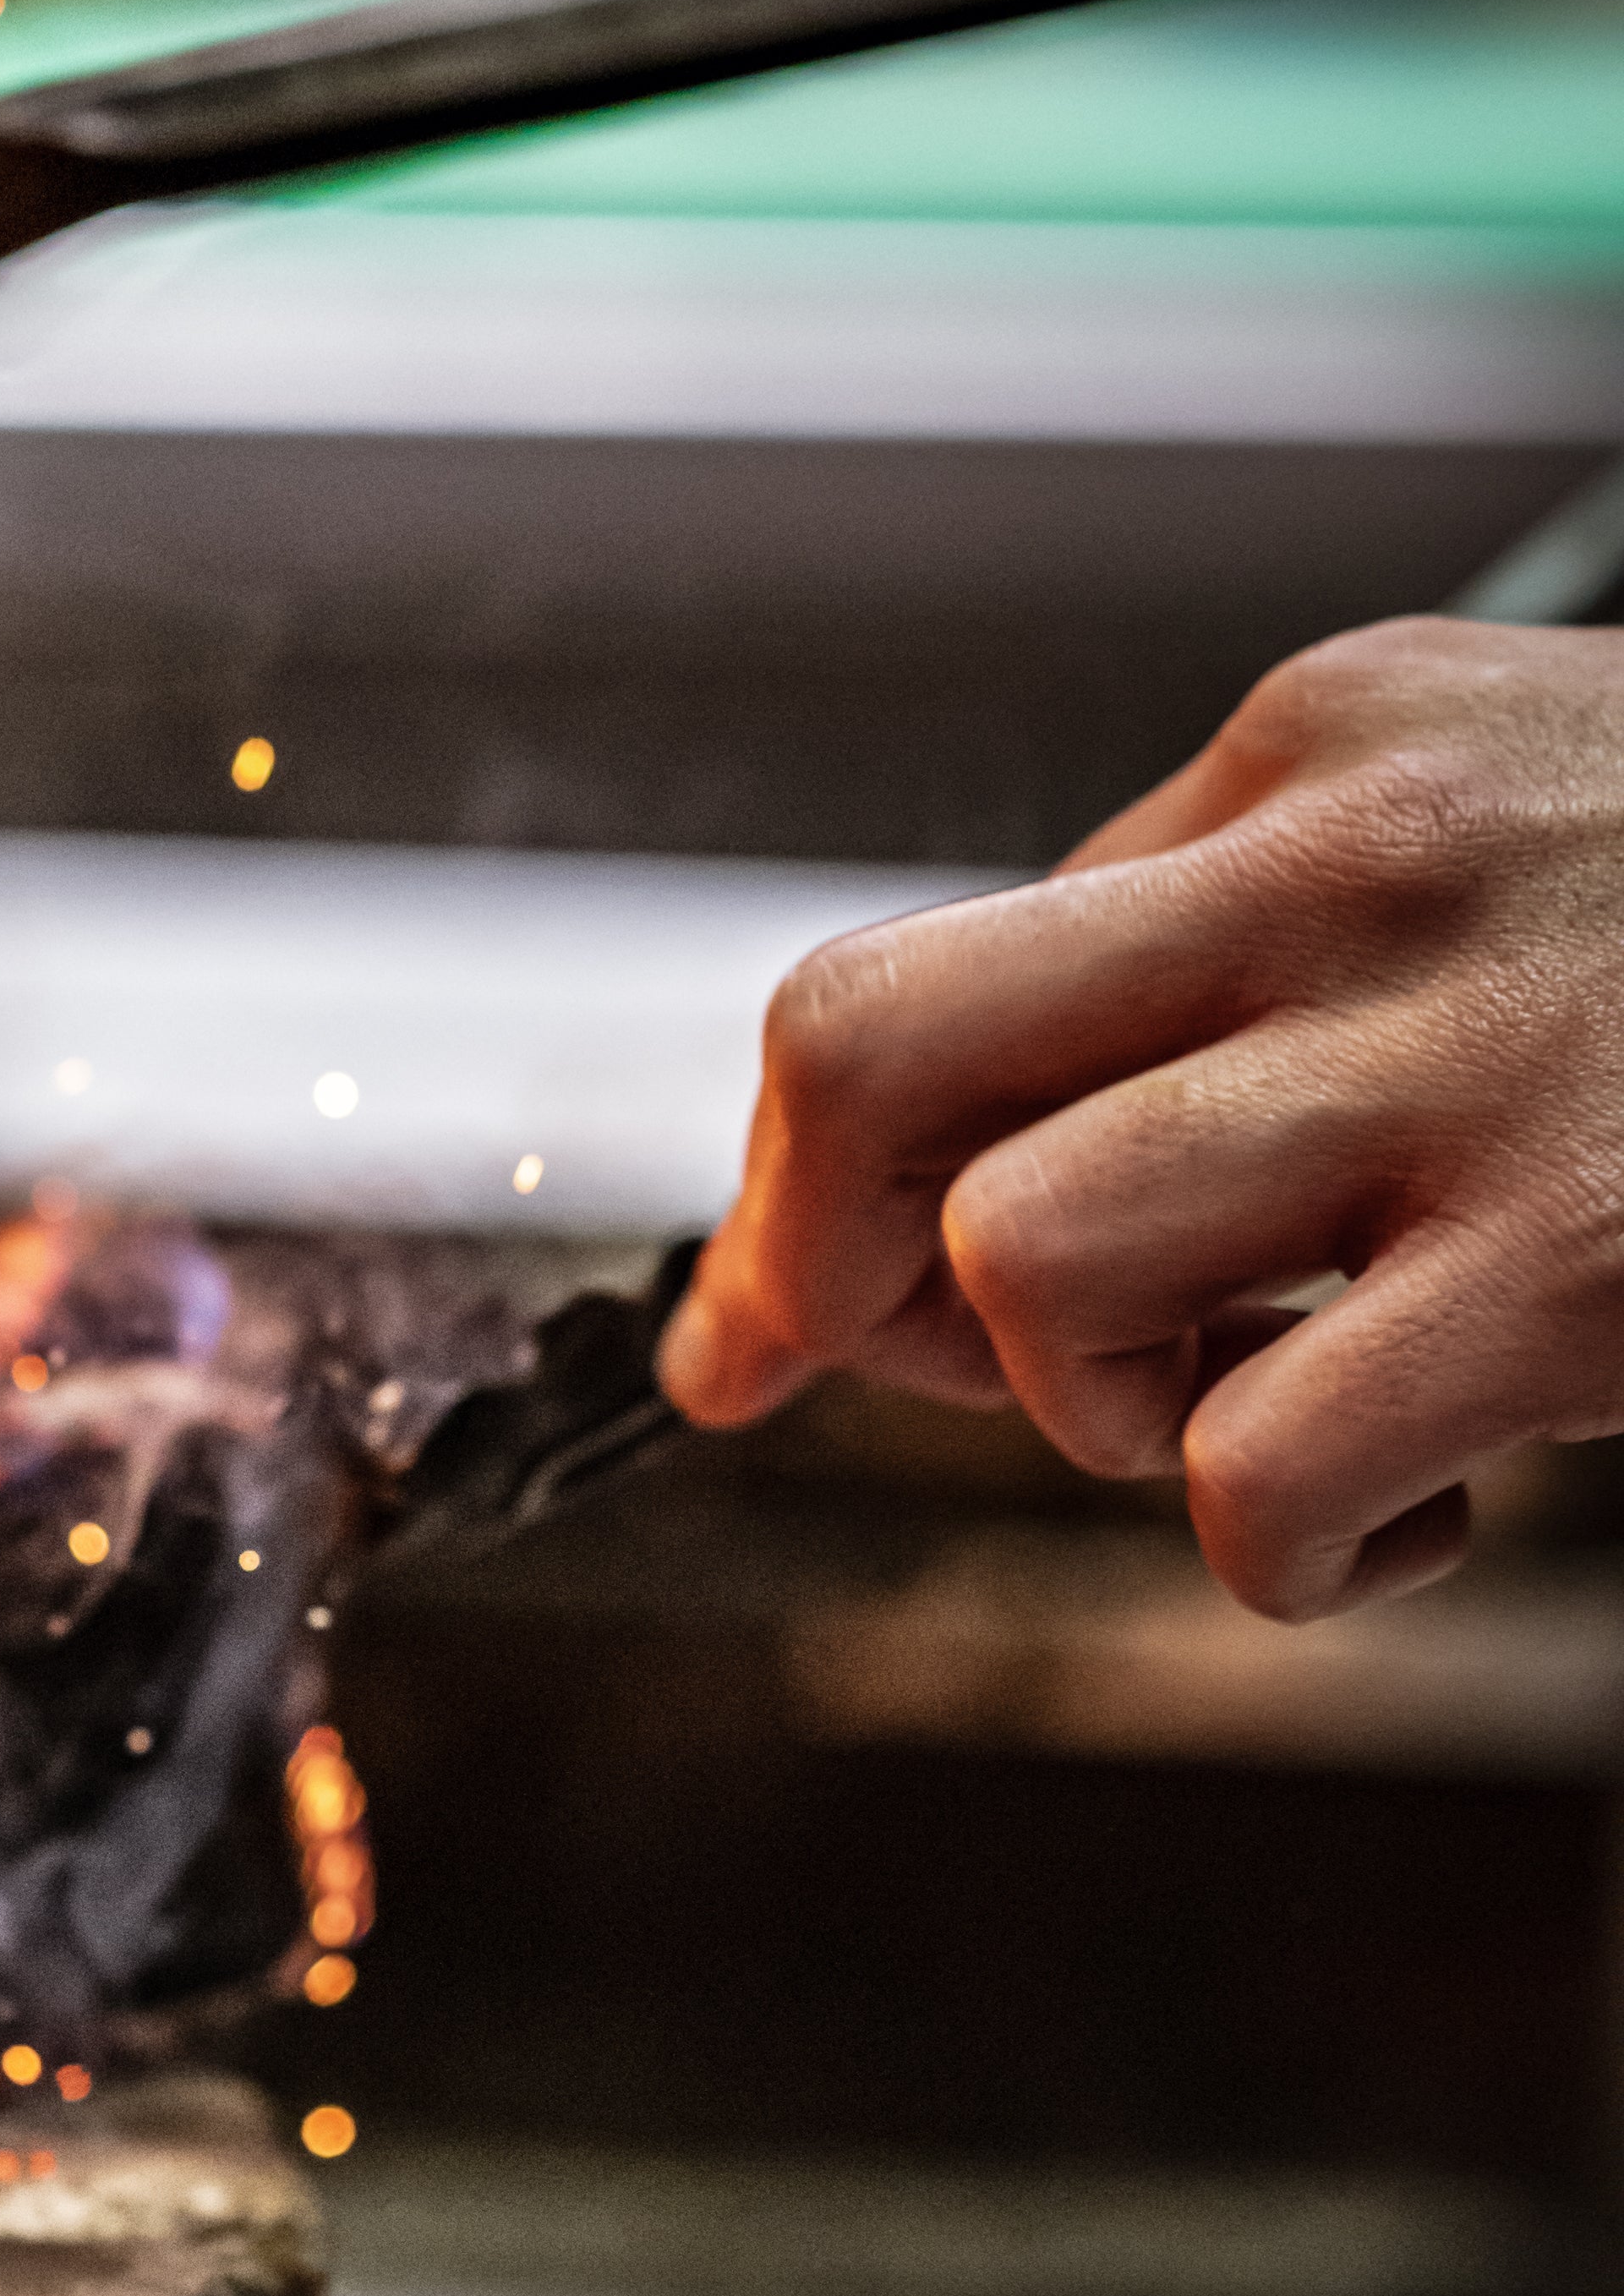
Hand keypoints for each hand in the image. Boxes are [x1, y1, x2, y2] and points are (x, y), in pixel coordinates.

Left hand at [659, 618, 1623, 1616]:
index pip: (918, 967)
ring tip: (1257, 1406)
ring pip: (1032, 1262)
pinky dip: (1281, 1555)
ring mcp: (1475, 1063)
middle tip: (909, 1380)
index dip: (792, 1192)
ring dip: (1089, 1405)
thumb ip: (1238, 950)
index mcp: (1328, 740)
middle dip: (822, 1268)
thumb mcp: (1508, 825)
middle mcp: (1363, 859)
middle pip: (869, 1063)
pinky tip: (1405, 1511)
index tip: (755, 1328)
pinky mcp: (1583, 1260)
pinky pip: (1254, 1477)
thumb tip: (931, 1183)